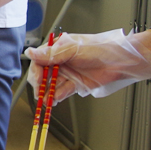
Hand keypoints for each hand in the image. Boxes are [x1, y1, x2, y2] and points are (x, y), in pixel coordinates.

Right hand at [25, 29, 150, 103]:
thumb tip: (30, 52)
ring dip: (48, 93)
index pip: (40, 60)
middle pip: (44, 74)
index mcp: (59, 48)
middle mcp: (62, 61)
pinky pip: (63, 91)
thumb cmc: (99, 49)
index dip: (37, 70)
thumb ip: (51, 54)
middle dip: (41, 84)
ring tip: (46, 101)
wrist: (120, 61)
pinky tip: (54, 100)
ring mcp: (69, 73)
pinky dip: (57, 96)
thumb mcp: (72, 49)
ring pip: (53, 84)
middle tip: (40, 93)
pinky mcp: (76, 84)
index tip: (38, 79)